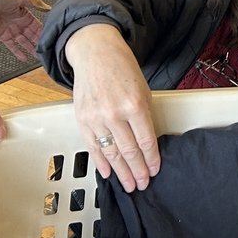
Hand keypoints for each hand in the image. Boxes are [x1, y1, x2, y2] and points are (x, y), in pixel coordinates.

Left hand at [0, 0, 49, 60]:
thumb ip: (34, 3)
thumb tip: (48, 7)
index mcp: (25, 15)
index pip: (37, 26)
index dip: (43, 32)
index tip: (50, 39)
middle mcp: (20, 24)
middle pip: (32, 36)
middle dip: (39, 43)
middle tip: (46, 51)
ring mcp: (12, 31)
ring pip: (24, 42)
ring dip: (31, 49)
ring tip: (38, 57)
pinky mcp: (3, 36)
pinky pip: (12, 46)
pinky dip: (17, 52)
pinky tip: (24, 58)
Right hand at [64, 24, 159, 191]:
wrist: (95, 53)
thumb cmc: (122, 69)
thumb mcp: (142, 89)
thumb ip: (144, 116)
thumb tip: (146, 143)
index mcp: (135, 105)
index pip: (146, 141)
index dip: (151, 159)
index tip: (155, 171)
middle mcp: (115, 114)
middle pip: (129, 151)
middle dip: (137, 171)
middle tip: (143, 185)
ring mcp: (96, 118)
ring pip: (111, 153)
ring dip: (121, 172)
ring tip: (129, 185)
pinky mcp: (82, 119)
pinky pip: (92, 147)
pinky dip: (100, 162)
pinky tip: (108, 173)